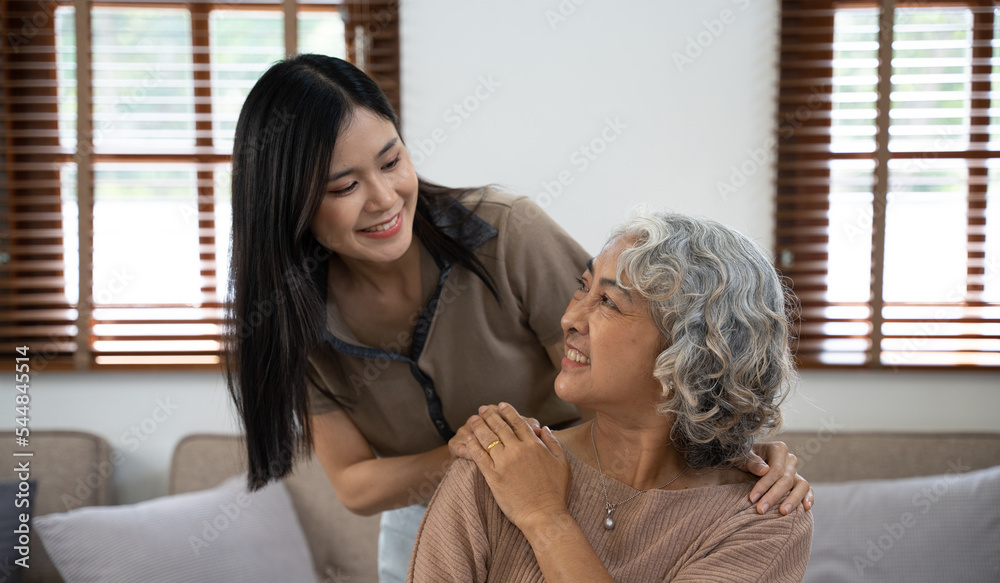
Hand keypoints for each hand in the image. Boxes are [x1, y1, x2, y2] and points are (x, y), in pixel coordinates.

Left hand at [466, 403, 570, 530]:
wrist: (544, 515)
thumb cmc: (556, 491)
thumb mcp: (562, 463)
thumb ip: (553, 443)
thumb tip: (544, 428)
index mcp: (534, 445)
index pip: (518, 422)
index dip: (508, 412)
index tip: (501, 405)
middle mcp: (517, 450)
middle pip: (500, 427)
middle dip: (490, 415)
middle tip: (483, 409)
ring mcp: (504, 463)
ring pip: (488, 438)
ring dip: (479, 426)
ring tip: (473, 419)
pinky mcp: (493, 476)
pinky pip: (479, 457)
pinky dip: (473, 446)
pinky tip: (468, 439)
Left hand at [740, 441, 813, 514]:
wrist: (746, 461)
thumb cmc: (743, 457)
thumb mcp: (742, 456)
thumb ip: (752, 462)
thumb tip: (765, 470)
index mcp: (778, 449)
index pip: (776, 469)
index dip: (765, 485)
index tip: (752, 498)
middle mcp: (790, 459)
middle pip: (786, 479)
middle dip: (773, 496)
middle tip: (761, 510)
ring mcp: (795, 472)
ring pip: (802, 485)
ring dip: (793, 500)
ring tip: (783, 512)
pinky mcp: (798, 482)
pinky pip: (807, 490)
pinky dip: (808, 498)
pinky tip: (805, 508)